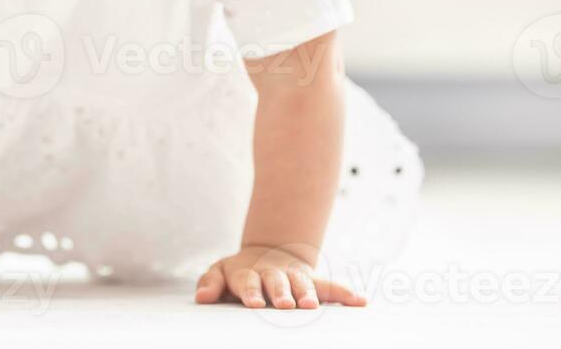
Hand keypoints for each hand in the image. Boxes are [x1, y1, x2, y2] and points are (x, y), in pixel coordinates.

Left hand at [194, 245, 365, 309]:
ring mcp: (294, 277)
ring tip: (314, 306)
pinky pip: (331, 286)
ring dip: (309, 295)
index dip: (252, 292)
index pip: (249, 283)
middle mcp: (273, 274)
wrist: (266, 254)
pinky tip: (360, 301)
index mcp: (249, 273)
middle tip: (285, 305)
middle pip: (278, 283)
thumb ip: (210, 283)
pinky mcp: (312, 281)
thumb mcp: (220, 272)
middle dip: (282, 294)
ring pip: (303, 285)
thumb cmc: (238, 272)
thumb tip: (201, 297)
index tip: (255, 303)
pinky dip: (345, 293)